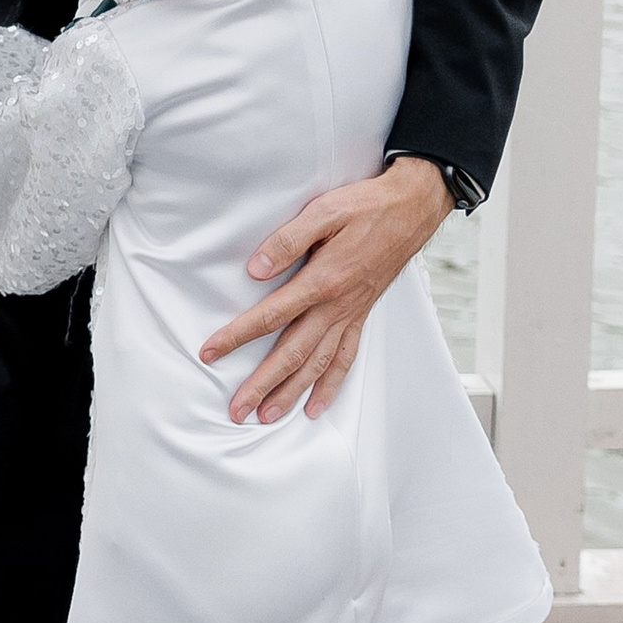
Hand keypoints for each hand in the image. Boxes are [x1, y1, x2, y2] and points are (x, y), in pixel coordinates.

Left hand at [200, 156, 450, 424]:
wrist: (412, 209)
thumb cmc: (366, 206)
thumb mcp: (324, 211)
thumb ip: (287, 240)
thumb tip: (255, 270)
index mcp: (323, 280)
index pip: (270, 316)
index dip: (237, 336)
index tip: (210, 352)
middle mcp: (337, 306)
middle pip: (293, 353)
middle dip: (262, 384)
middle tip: (237, 410)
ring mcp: (351, 314)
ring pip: (318, 364)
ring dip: (292, 393)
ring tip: (267, 417)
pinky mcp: (361, 315)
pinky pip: (347, 358)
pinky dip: (332, 385)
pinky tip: (317, 406)